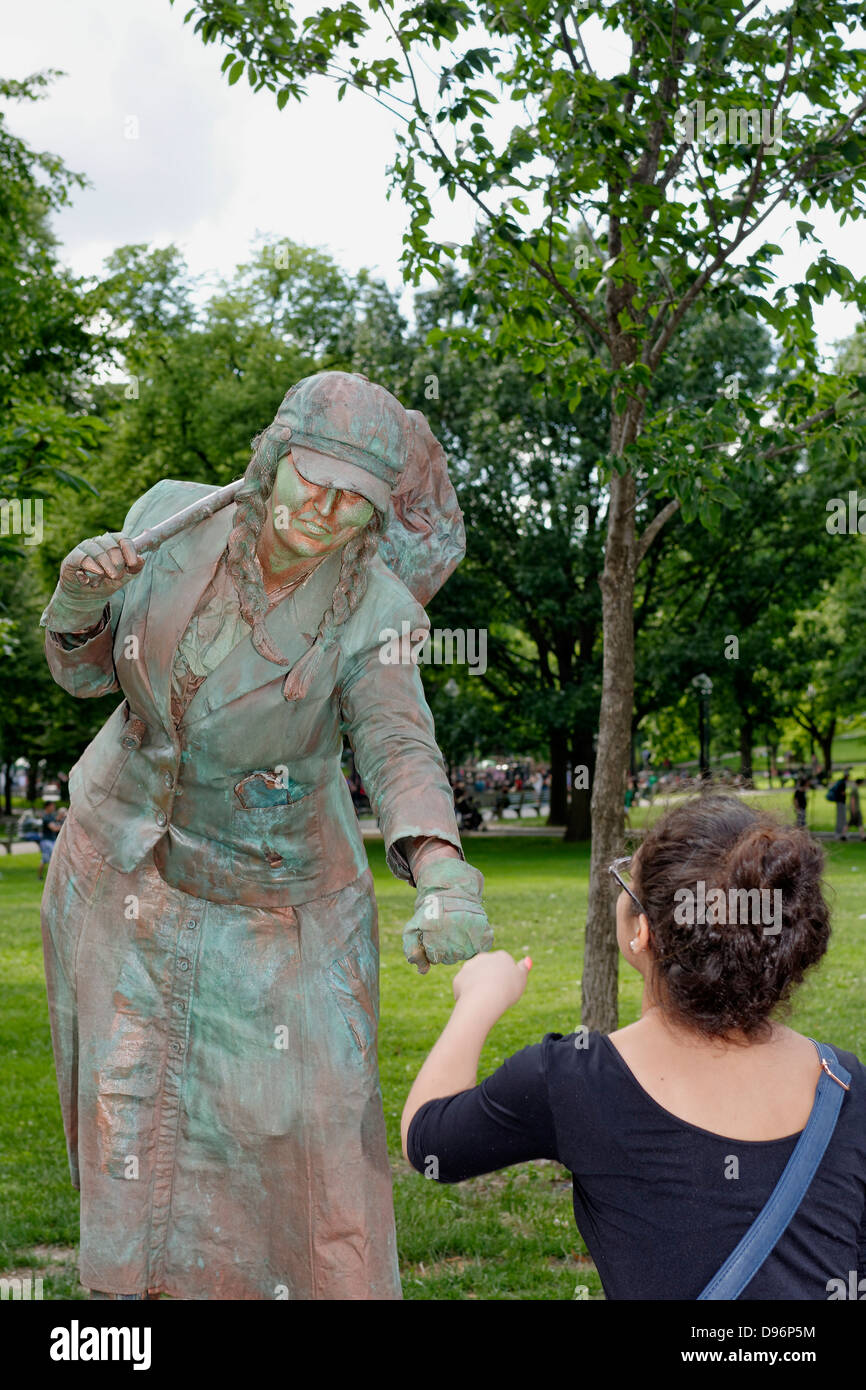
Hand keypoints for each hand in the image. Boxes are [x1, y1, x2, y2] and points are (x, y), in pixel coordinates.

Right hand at [62, 533, 143, 594]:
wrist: (85, 598)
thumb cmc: (105, 584)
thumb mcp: (123, 579)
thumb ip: (134, 569)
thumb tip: (142, 559)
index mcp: (112, 543)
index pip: (122, 539)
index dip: (129, 550)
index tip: (132, 564)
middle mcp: (98, 542)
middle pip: (111, 545)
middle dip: (118, 563)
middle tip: (117, 576)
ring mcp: (84, 549)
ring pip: (98, 551)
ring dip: (106, 566)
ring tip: (108, 577)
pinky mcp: (72, 558)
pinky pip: (83, 558)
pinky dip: (92, 567)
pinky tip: (95, 575)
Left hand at [402, 858, 492, 972]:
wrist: (450, 889)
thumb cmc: (430, 911)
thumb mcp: (413, 928)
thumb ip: (413, 951)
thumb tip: (423, 971)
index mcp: (436, 943)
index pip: (435, 958)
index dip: (433, 946)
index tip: (433, 931)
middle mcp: (454, 943)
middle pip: (451, 958)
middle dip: (447, 947)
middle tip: (446, 928)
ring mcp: (471, 939)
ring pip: (465, 954)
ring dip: (462, 944)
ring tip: (457, 927)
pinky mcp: (484, 934)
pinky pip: (481, 947)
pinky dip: (477, 940)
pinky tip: (469, 929)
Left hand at [452, 950, 531, 1016]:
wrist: (484, 998)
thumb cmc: (507, 989)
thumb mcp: (521, 979)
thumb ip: (523, 969)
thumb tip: (527, 959)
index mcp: (501, 956)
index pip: (504, 963)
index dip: (505, 977)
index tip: (507, 987)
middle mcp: (483, 957)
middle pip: (487, 968)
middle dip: (489, 978)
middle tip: (495, 994)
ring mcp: (469, 966)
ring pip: (475, 977)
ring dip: (477, 986)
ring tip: (484, 1000)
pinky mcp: (458, 978)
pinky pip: (464, 987)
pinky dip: (467, 994)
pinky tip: (474, 1002)